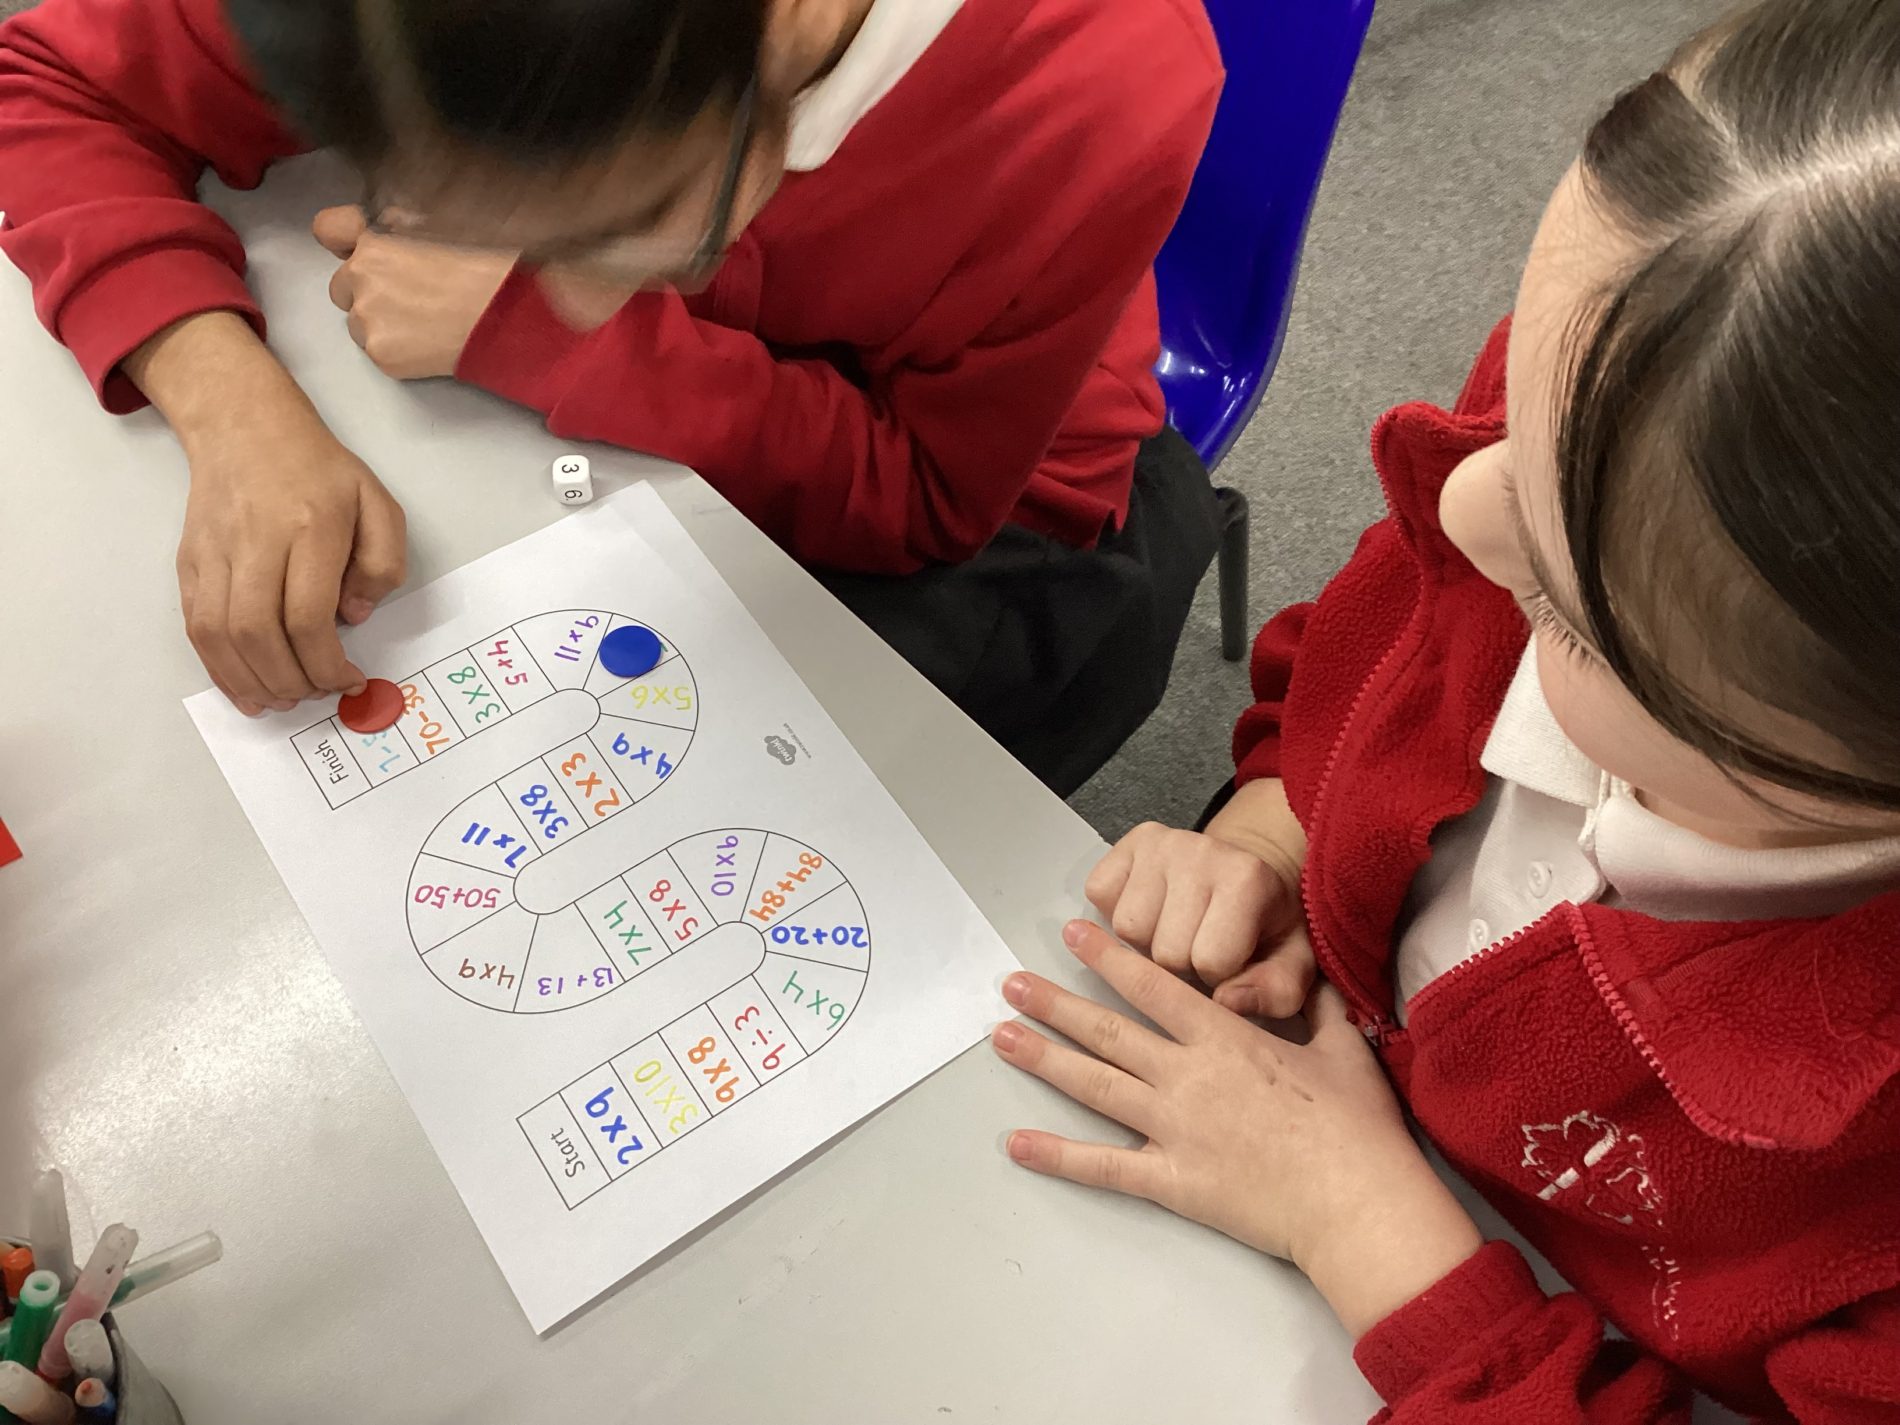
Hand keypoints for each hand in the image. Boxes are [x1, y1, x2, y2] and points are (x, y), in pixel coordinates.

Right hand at [124, 312, 407, 715]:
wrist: (245, 427)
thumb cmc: (320, 471)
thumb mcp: (378, 503)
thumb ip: (383, 563)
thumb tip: (353, 617)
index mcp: (311, 527)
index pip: (309, 614)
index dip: (328, 663)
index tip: (349, 680)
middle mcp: (256, 541)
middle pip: (259, 631)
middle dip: (290, 680)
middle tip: (316, 695)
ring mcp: (215, 553)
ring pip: (220, 634)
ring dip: (251, 682)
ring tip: (283, 701)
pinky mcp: (190, 563)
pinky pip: (196, 626)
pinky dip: (218, 667)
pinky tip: (245, 688)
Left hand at [315, 206, 512, 379]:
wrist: (511, 315)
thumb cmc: (488, 265)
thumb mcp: (441, 220)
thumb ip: (397, 223)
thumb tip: (375, 230)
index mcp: (376, 234)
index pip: (327, 229)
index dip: (342, 241)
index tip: (354, 251)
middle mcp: (361, 271)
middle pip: (342, 286)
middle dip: (367, 290)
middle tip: (413, 296)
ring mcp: (368, 315)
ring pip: (357, 322)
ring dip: (381, 322)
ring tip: (427, 321)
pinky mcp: (381, 352)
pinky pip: (376, 350)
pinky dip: (398, 349)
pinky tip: (430, 342)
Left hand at [994, 921, 1483, 1336]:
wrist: (1357, 1202)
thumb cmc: (1357, 1128)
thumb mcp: (1343, 1050)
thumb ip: (1317, 1009)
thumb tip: (1313, 982)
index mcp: (1225, 1038)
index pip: (1152, 985)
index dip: (1108, 956)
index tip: (1072, 932)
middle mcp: (1187, 1076)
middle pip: (1107, 1031)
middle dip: (1055, 1003)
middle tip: (1012, 983)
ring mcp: (1174, 1128)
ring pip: (1094, 1086)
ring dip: (1044, 1059)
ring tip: (1001, 1038)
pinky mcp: (1172, 1181)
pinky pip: (1104, 1167)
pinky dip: (1058, 1156)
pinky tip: (1018, 1145)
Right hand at [1087, 800, 1310, 1015]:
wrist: (1245, 869)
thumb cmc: (1265, 924)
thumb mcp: (1291, 964)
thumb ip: (1272, 992)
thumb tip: (1225, 1003)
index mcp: (1247, 879)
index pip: (1210, 960)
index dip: (1217, 975)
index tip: (1229, 962)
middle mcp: (1202, 851)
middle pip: (1163, 951)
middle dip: (1179, 963)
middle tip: (1199, 945)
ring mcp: (1162, 842)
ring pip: (1125, 928)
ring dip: (1146, 941)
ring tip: (1175, 929)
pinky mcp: (1130, 841)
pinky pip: (1098, 894)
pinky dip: (1116, 910)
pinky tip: (1151, 909)